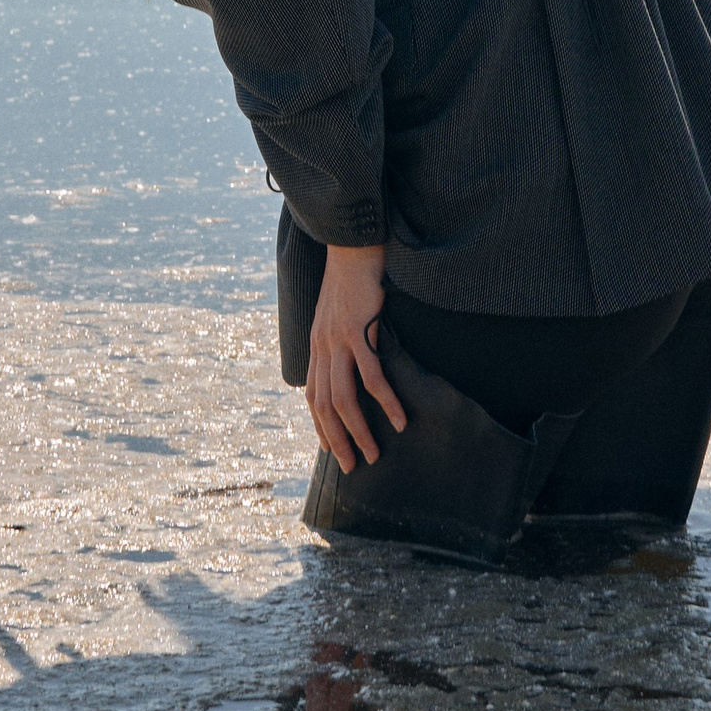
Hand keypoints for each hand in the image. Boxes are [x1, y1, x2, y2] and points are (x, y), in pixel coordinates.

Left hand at [306, 243, 403, 474]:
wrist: (353, 245)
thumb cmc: (353, 278)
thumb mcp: (338, 312)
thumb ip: (340, 337)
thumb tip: (352, 357)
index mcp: (316, 344)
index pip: (312, 394)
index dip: (319, 424)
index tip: (329, 448)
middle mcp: (321, 347)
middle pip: (324, 405)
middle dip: (337, 439)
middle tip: (352, 466)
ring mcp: (338, 340)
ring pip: (343, 398)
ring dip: (359, 430)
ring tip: (374, 453)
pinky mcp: (358, 331)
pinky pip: (372, 375)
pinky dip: (385, 400)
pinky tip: (398, 418)